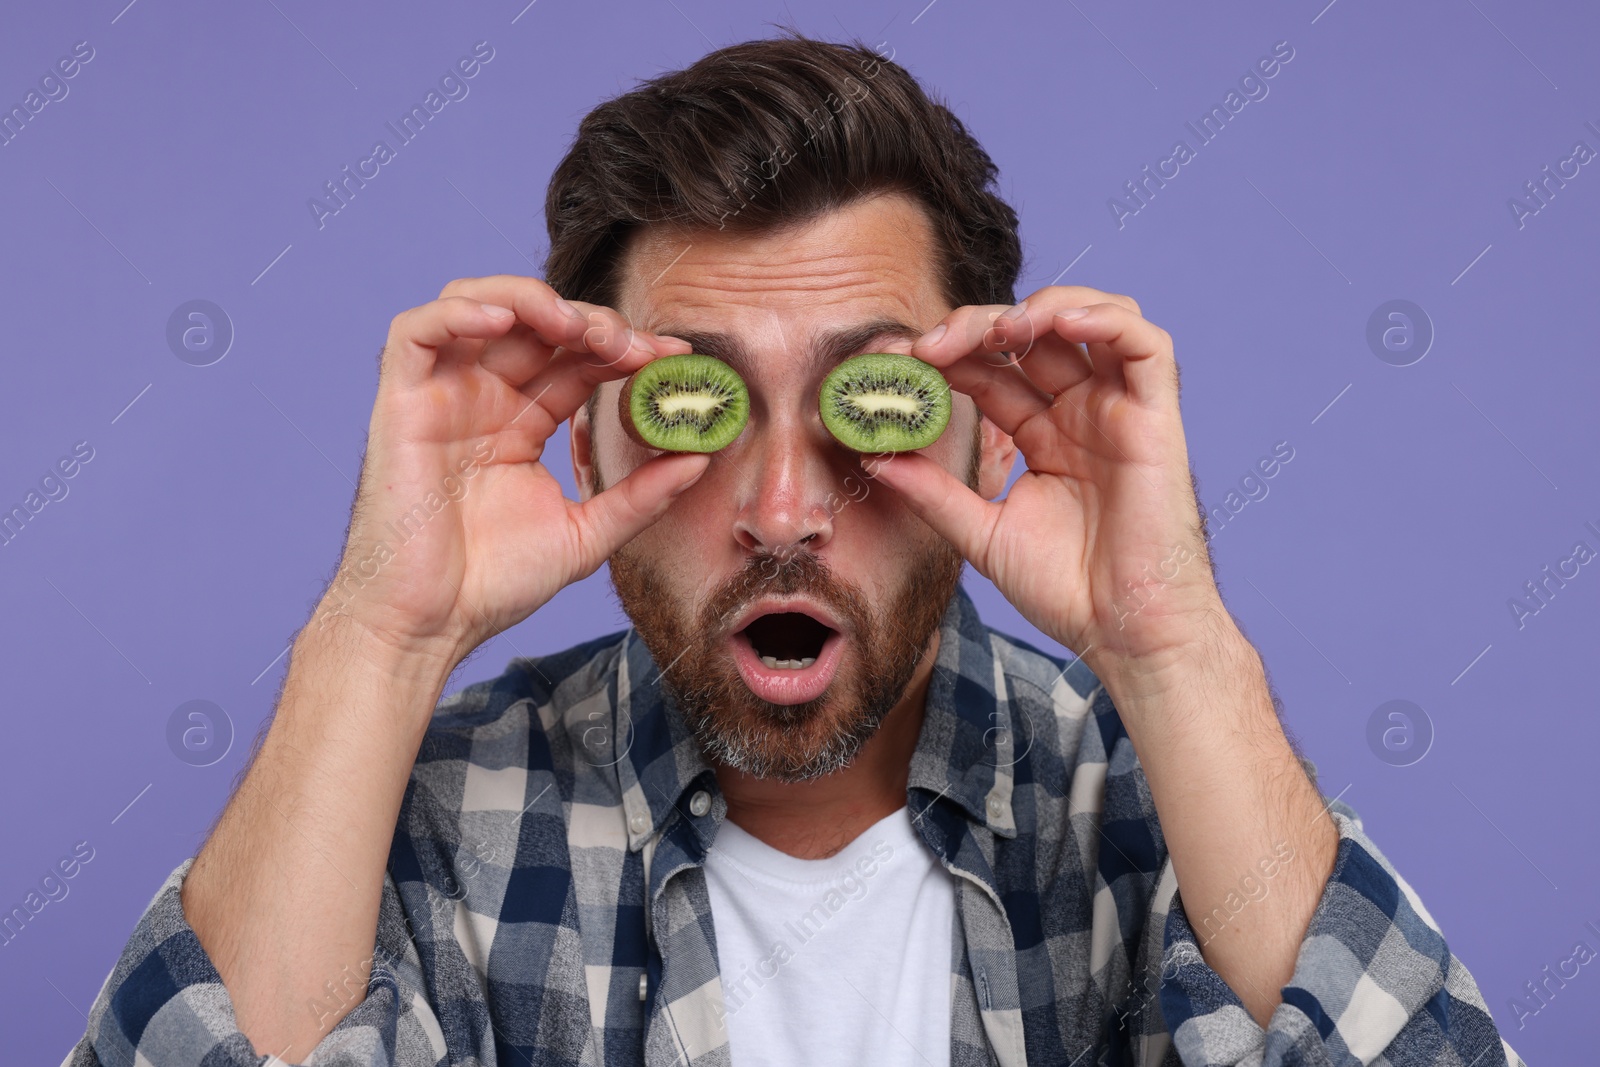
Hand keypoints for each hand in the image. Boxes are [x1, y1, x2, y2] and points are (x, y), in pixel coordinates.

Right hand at [316, 275, 706, 663]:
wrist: (429, 626)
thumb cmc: (491, 586)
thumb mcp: (587, 534)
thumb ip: (641, 495)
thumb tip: (700, 459)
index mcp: (518, 423)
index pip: (576, 361)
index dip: (625, 348)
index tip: (675, 358)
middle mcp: (480, 399)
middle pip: (537, 325)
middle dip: (592, 323)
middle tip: (635, 346)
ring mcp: (439, 397)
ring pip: (477, 305)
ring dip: (532, 301)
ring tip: (579, 329)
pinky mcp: (400, 403)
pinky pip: (416, 332)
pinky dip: (460, 311)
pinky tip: (508, 321)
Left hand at [873, 285, 1227, 672]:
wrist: (1122, 633)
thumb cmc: (1066, 592)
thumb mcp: (982, 533)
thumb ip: (932, 492)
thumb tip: (873, 457)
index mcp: (1044, 435)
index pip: (993, 371)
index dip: (950, 355)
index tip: (901, 361)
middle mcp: (1081, 413)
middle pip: (1031, 337)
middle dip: (978, 329)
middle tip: (931, 347)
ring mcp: (1119, 411)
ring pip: (1090, 320)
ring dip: (1038, 310)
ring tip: (994, 332)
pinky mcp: (1156, 416)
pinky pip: (1144, 342)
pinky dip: (1104, 317)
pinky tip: (1057, 323)